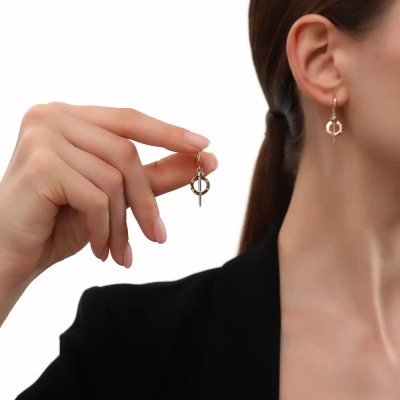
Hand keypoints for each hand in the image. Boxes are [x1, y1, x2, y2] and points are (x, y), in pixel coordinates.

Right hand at [0, 102, 217, 285]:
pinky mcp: (40, 164)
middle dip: (147, 201)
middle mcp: (53, 116)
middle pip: (126, 152)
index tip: (205, 148)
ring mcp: (43, 136)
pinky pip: (96, 197)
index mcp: (71, 118)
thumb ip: (156, 175)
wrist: (11, 253)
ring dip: (123, 223)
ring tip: (120, 251)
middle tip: (159, 237)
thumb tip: (204, 160)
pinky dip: (104, 229)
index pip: (130, 120)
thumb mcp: (115, 197)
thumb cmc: (59, 221)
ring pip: (114, 177)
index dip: (169, 132)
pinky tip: (99, 250)